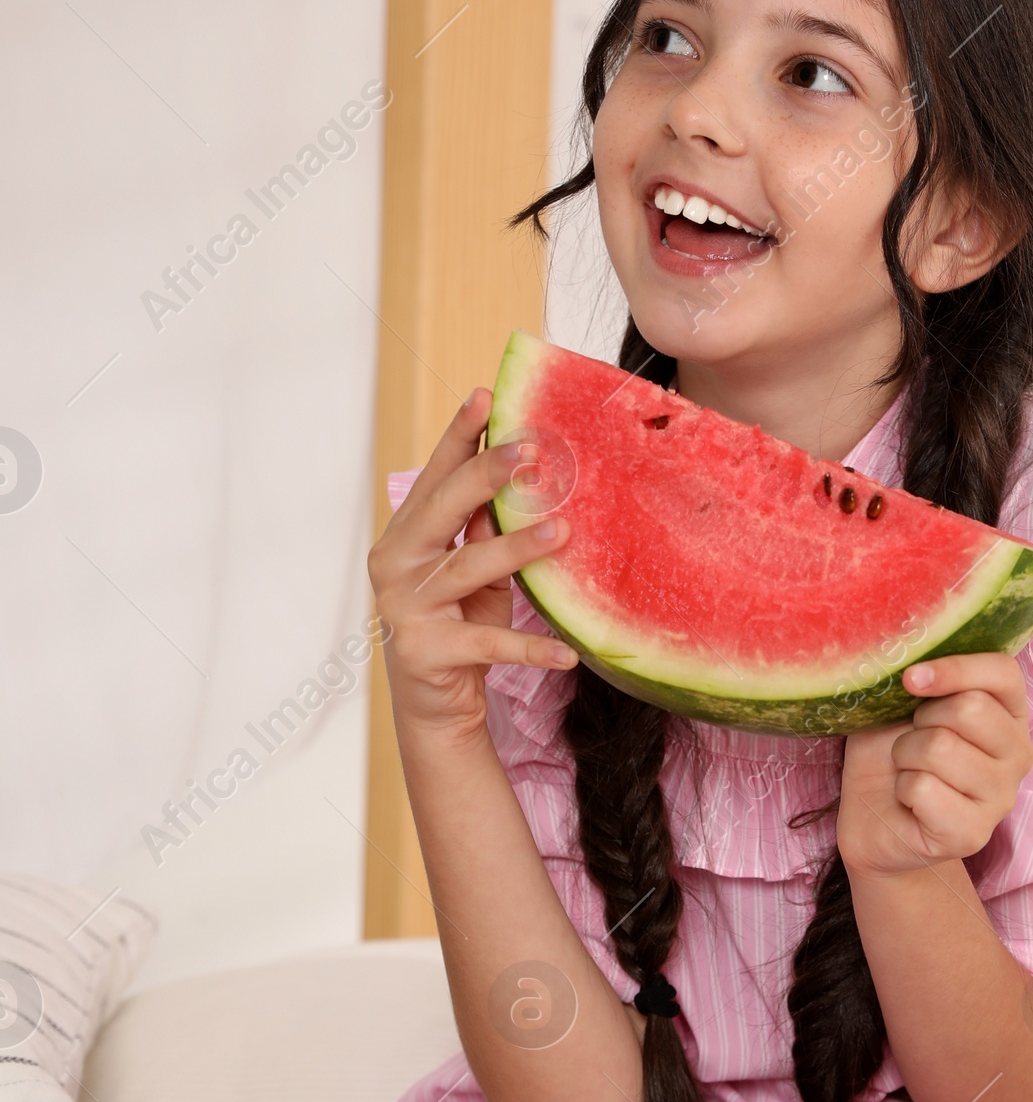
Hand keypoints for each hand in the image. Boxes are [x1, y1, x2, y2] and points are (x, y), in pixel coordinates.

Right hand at [367, 387, 576, 747]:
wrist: (434, 705)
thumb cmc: (461, 624)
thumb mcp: (479, 574)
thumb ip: (487, 530)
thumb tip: (524, 477)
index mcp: (406, 534)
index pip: (435, 475)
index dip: (459, 435)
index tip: (485, 395)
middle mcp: (396, 562)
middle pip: (444, 507)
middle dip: (487, 474)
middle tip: (532, 452)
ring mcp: (405, 606)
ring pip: (467, 566)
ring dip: (518, 549)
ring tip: (563, 532)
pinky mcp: (425, 650)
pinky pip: (487, 643)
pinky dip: (530, 648)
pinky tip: (567, 652)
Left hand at [836, 654, 1032, 877]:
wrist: (871, 820)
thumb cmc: (891, 754)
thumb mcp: (901, 703)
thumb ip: (920, 677)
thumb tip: (914, 661)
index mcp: (1010, 714)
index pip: (1004, 673)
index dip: (956, 668)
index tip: (912, 678)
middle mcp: (1017, 754)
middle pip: (970, 709)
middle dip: (922, 719)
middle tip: (912, 739)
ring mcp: (1001, 798)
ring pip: (941, 748)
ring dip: (906, 755)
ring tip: (908, 770)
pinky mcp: (974, 834)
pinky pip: (925, 789)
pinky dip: (902, 789)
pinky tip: (910, 802)